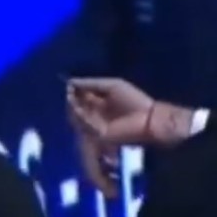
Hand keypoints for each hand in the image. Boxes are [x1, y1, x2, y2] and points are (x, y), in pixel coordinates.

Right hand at [67, 78, 194, 146]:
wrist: (148, 118)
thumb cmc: (133, 100)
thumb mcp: (112, 86)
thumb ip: (92, 84)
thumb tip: (71, 81)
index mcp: (99, 102)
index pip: (81, 96)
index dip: (74, 90)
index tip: (68, 84)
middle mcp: (95, 114)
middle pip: (76, 107)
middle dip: (71, 100)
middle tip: (68, 92)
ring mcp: (96, 125)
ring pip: (77, 117)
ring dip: (73, 108)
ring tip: (71, 98)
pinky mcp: (98, 135)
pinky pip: (85, 126)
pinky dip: (80, 117)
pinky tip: (77, 108)